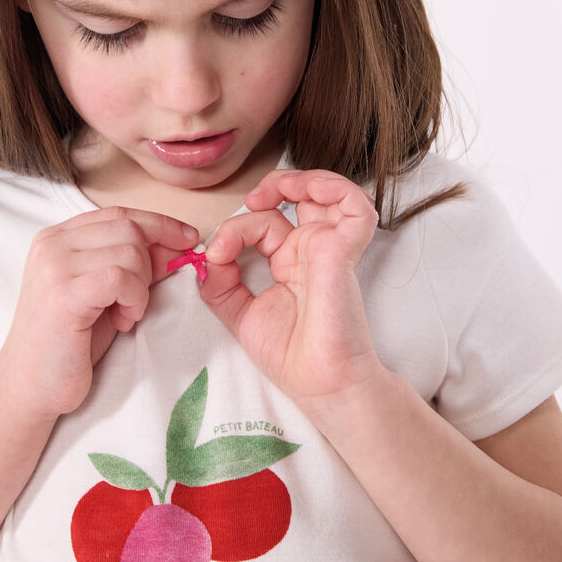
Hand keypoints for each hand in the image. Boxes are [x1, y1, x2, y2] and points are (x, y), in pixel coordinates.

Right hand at [0, 206, 198, 420]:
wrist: (29, 387)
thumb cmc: (70, 343)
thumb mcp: (108, 295)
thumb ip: (137, 265)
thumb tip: (179, 243)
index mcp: (58, 238)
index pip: (120, 213)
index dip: (160, 224)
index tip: (188, 239)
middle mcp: (52, 244)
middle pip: (128, 228)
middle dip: (149, 264)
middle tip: (136, 300)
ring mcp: (54, 266)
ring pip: (130, 252)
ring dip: (141, 288)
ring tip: (124, 315)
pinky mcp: (63, 293)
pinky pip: (121, 277)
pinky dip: (134, 299)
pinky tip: (122, 321)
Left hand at [199, 170, 383, 416]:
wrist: (320, 383)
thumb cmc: (291, 355)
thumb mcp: (239, 314)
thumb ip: (219, 283)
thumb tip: (205, 255)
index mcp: (289, 261)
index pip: (265, 222)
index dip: (237, 228)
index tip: (216, 254)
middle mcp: (311, 250)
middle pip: (300, 196)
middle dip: (275, 185)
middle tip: (253, 199)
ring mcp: (330, 248)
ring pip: (330, 191)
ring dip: (304, 179)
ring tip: (278, 190)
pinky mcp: (345, 250)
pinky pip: (355, 206)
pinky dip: (335, 188)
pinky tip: (308, 193)